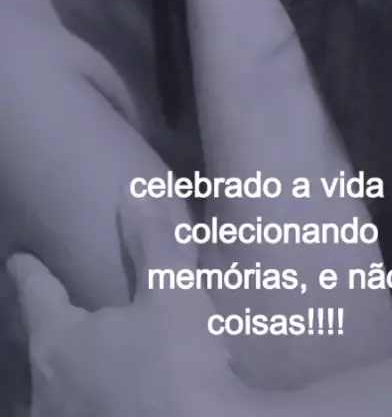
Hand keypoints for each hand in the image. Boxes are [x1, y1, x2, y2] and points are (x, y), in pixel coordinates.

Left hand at [7, 193, 243, 416]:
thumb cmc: (176, 370)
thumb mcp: (174, 296)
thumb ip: (153, 242)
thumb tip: (133, 190)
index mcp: (59, 344)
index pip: (37, 295)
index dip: (31, 273)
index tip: (21, 259)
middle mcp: (50, 392)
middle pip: (46, 348)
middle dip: (58, 326)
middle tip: (71, 305)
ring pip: (63, 391)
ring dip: (79, 371)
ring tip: (101, 354)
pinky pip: (89, 411)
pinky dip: (100, 399)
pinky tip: (124, 397)